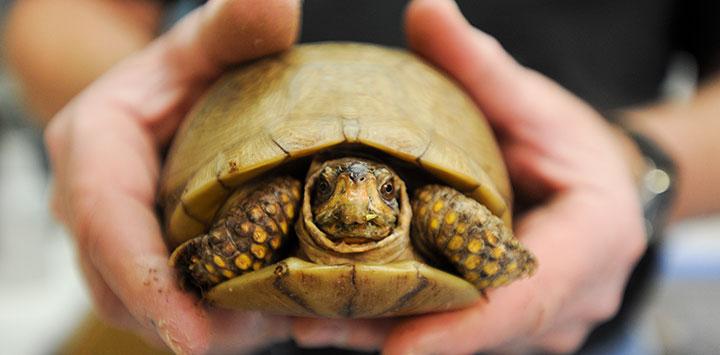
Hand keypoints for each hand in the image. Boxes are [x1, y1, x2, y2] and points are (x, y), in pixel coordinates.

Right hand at [45, 1, 299, 352]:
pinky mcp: (147, 253)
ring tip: (266, 335)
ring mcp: (118, 233)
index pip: (104, 216)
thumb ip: (236, 26)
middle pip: (119, 280)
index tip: (191, 334)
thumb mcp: (211, 42)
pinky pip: (171, 298)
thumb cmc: (194, 66)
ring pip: (144, 302)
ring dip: (201, 327)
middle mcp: (95, 200)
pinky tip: (268, 322)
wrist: (174, 92)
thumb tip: (276, 2)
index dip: (142, 277)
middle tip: (247, 341)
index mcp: (96, 144)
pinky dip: (216, 319)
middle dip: (177, 320)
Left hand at [293, 0, 645, 352]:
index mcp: (592, 242)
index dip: (462, 328)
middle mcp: (570, 301)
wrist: (602, 185)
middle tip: (311, 324)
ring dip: (387, 335)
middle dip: (398, 333)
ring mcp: (541, 323)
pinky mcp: (511, 327)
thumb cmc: (572, 143)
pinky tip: (338, 314)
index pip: (526, 297)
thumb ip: (480, 67)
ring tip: (306, 322)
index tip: (396, 349)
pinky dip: (402, 325)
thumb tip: (425, 10)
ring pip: (462, 340)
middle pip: (480, 330)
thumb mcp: (532, 101)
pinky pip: (455, 333)